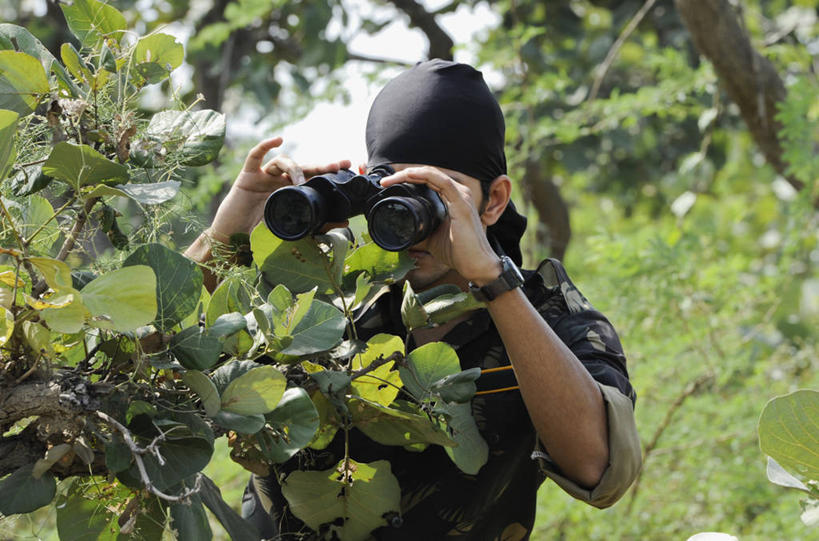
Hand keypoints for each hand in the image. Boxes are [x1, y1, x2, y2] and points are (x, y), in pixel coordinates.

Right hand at [210, 137, 350, 238]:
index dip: (328, 171)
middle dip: (320, 165)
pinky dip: (265, 145)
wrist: (233, 238)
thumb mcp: (293, 228)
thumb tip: (345, 223)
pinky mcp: (248, 175)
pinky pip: (256, 156)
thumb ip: (317, 225)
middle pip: (303, 167)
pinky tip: (278, 140)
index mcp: (291, 192)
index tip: (347, 167)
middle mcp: (280, 181)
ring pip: (283, 161)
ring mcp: (264, 176)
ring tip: (299, 183)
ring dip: (294, 169)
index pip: (312, 178)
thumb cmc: (259, 232)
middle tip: (337, 165)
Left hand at [379, 166, 500, 284]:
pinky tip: (409, 176)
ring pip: (431, 174)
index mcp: (451, 198)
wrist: (475, 265)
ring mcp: (461, 195)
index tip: (388, 185)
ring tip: (390, 180)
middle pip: (427, 174)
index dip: (407, 178)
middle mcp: (458, 192)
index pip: (427, 180)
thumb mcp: (430, 239)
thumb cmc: (458, 252)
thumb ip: (417, 231)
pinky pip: (441, 181)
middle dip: (403, 174)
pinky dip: (423, 176)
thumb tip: (397, 233)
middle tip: (384, 182)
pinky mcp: (461, 202)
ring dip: (409, 173)